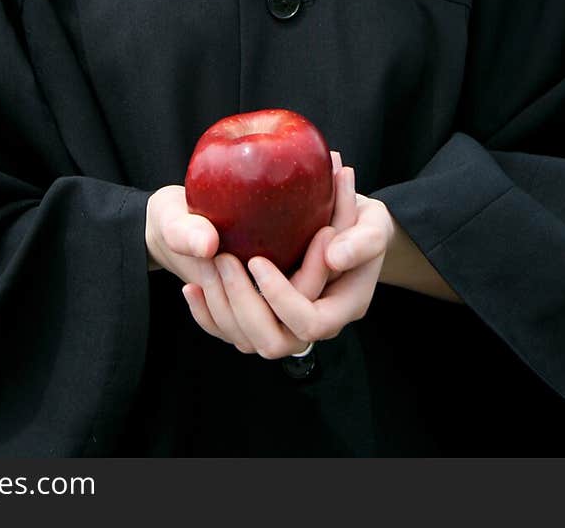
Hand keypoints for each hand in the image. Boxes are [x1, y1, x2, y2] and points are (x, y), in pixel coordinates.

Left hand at [180, 154, 393, 357]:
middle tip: (223, 259)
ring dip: (221, 306)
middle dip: (243, 302)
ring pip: (246, 340)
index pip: (309, 322)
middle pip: (273, 341)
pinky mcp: (264, 317)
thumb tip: (333, 256)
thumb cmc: (362, 222)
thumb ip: (362, 239)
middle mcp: (313, 323)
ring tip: (206, 264)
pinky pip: (231, 333)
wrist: (346, 226)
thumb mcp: (373, 223)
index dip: (282, 298)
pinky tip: (191, 287)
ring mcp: (286, 324)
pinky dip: (208, 315)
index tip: (257, 260)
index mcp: (344, 305)